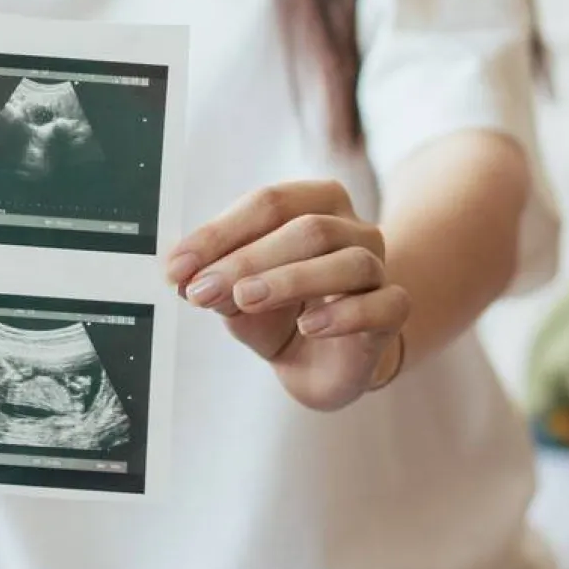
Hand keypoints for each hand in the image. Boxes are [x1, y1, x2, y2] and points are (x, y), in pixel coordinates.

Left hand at [167, 181, 410, 410]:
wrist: (318, 365)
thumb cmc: (278, 315)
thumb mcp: (236, 299)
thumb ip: (215, 283)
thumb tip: (184, 277)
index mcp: (313, 205)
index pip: (268, 203)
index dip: (219, 233)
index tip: (176, 267)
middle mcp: (353, 229)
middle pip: (307, 229)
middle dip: (246, 259)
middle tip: (201, 289)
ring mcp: (378, 268)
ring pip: (347, 262)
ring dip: (289, 280)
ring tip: (245, 299)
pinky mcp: (392, 312)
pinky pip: (383, 304)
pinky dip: (344, 315)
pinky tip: (307, 328)